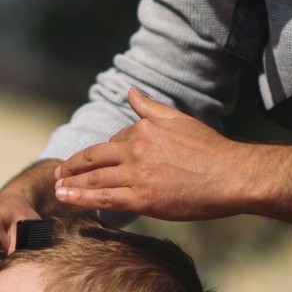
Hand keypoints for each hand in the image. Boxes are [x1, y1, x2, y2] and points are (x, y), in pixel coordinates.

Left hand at [52, 90, 251, 220]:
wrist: (233, 175)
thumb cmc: (211, 150)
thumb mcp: (178, 119)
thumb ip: (150, 108)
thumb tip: (131, 91)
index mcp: (144, 129)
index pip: (113, 142)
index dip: (100, 154)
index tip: (87, 162)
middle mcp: (136, 149)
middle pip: (94, 158)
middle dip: (73, 166)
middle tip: (59, 173)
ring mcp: (137, 174)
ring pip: (94, 178)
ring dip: (71, 183)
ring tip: (58, 188)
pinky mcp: (142, 198)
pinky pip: (104, 198)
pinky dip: (82, 198)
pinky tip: (68, 199)